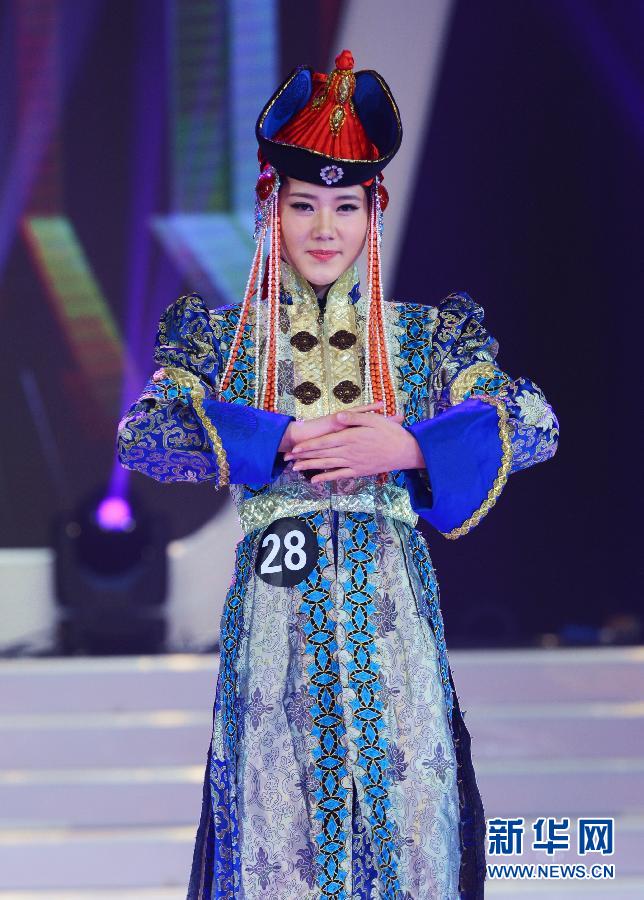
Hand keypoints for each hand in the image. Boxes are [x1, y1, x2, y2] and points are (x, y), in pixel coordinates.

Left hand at [283, 409, 425, 482]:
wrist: (405, 451)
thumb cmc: (390, 432)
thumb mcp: (373, 419)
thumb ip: (354, 418)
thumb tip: (338, 417)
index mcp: (351, 437)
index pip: (325, 442)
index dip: (308, 446)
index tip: (295, 448)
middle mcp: (349, 452)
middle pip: (322, 455)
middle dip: (304, 457)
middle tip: (288, 460)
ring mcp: (353, 463)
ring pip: (327, 465)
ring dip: (310, 467)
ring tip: (296, 468)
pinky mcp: (359, 471)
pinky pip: (339, 475)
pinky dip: (326, 477)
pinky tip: (315, 480)